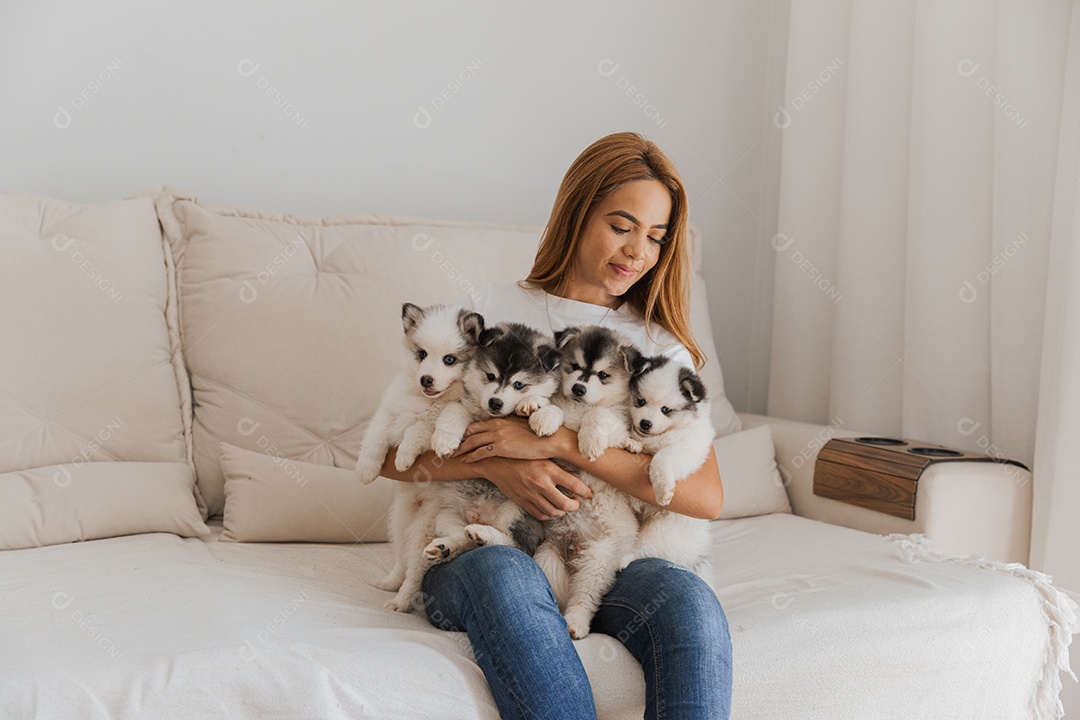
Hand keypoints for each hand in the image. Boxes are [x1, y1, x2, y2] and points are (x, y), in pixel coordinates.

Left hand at [454, 416, 559, 462]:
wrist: (550, 440)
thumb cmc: (540, 435)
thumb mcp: (523, 427)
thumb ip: (511, 429)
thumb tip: (507, 434)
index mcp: (502, 420)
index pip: (480, 424)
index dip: (470, 431)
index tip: (463, 438)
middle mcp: (497, 426)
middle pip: (472, 431)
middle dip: (461, 440)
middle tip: (453, 447)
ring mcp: (498, 436)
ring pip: (473, 442)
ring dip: (462, 449)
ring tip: (454, 456)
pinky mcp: (501, 447)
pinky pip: (480, 452)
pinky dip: (471, 456)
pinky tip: (465, 461)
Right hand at [479, 456, 593, 520]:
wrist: (496, 462)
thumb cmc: (521, 456)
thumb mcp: (543, 457)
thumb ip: (560, 468)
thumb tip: (578, 476)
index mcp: (548, 469)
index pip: (574, 484)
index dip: (586, 492)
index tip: (589, 494)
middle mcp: (541, 483)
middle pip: (565, 504)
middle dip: (574, 506)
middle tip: (576, 502)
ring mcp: (531, 494)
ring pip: (553, 512)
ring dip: (562, 512)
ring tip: (563, 506)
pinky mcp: (522, 501)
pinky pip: (540, 515)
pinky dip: (549, 515)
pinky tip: (551, 509)